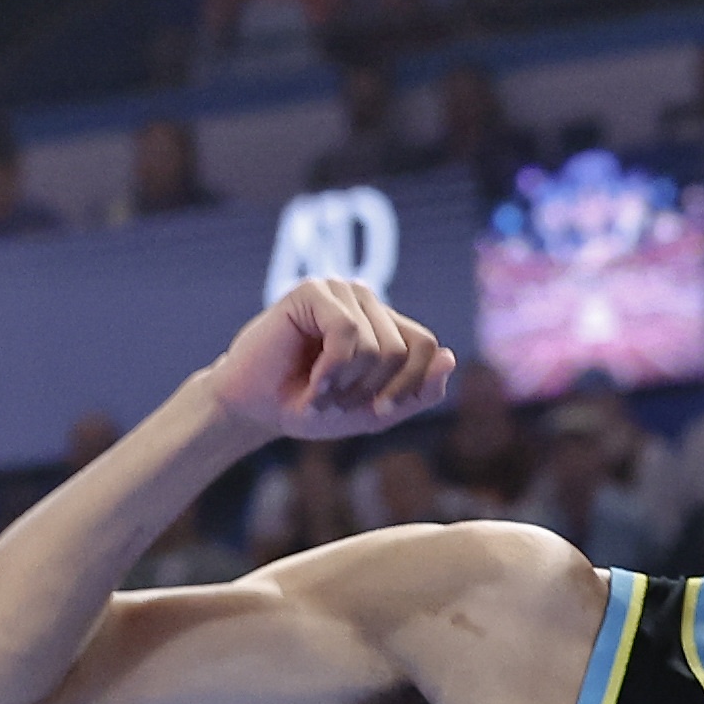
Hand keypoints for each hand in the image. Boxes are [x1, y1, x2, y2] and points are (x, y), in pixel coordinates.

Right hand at [205, 278, 457, 445]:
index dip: (409, 385)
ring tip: (319, 392)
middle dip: (368, 390)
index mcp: (384, 323)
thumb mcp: (374, 411)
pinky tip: (311, 381)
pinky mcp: (313, 291)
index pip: (426, 346)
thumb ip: (417, 391)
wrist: (253, 410)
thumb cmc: (308, 407)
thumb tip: (450, 356)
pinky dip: (331, 369)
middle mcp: (366, 301)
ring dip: (346, 384)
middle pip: (401, 350)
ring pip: (376, 345)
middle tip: (333, 400)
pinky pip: (347, 333)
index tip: (376, 411)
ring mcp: (339, 291)